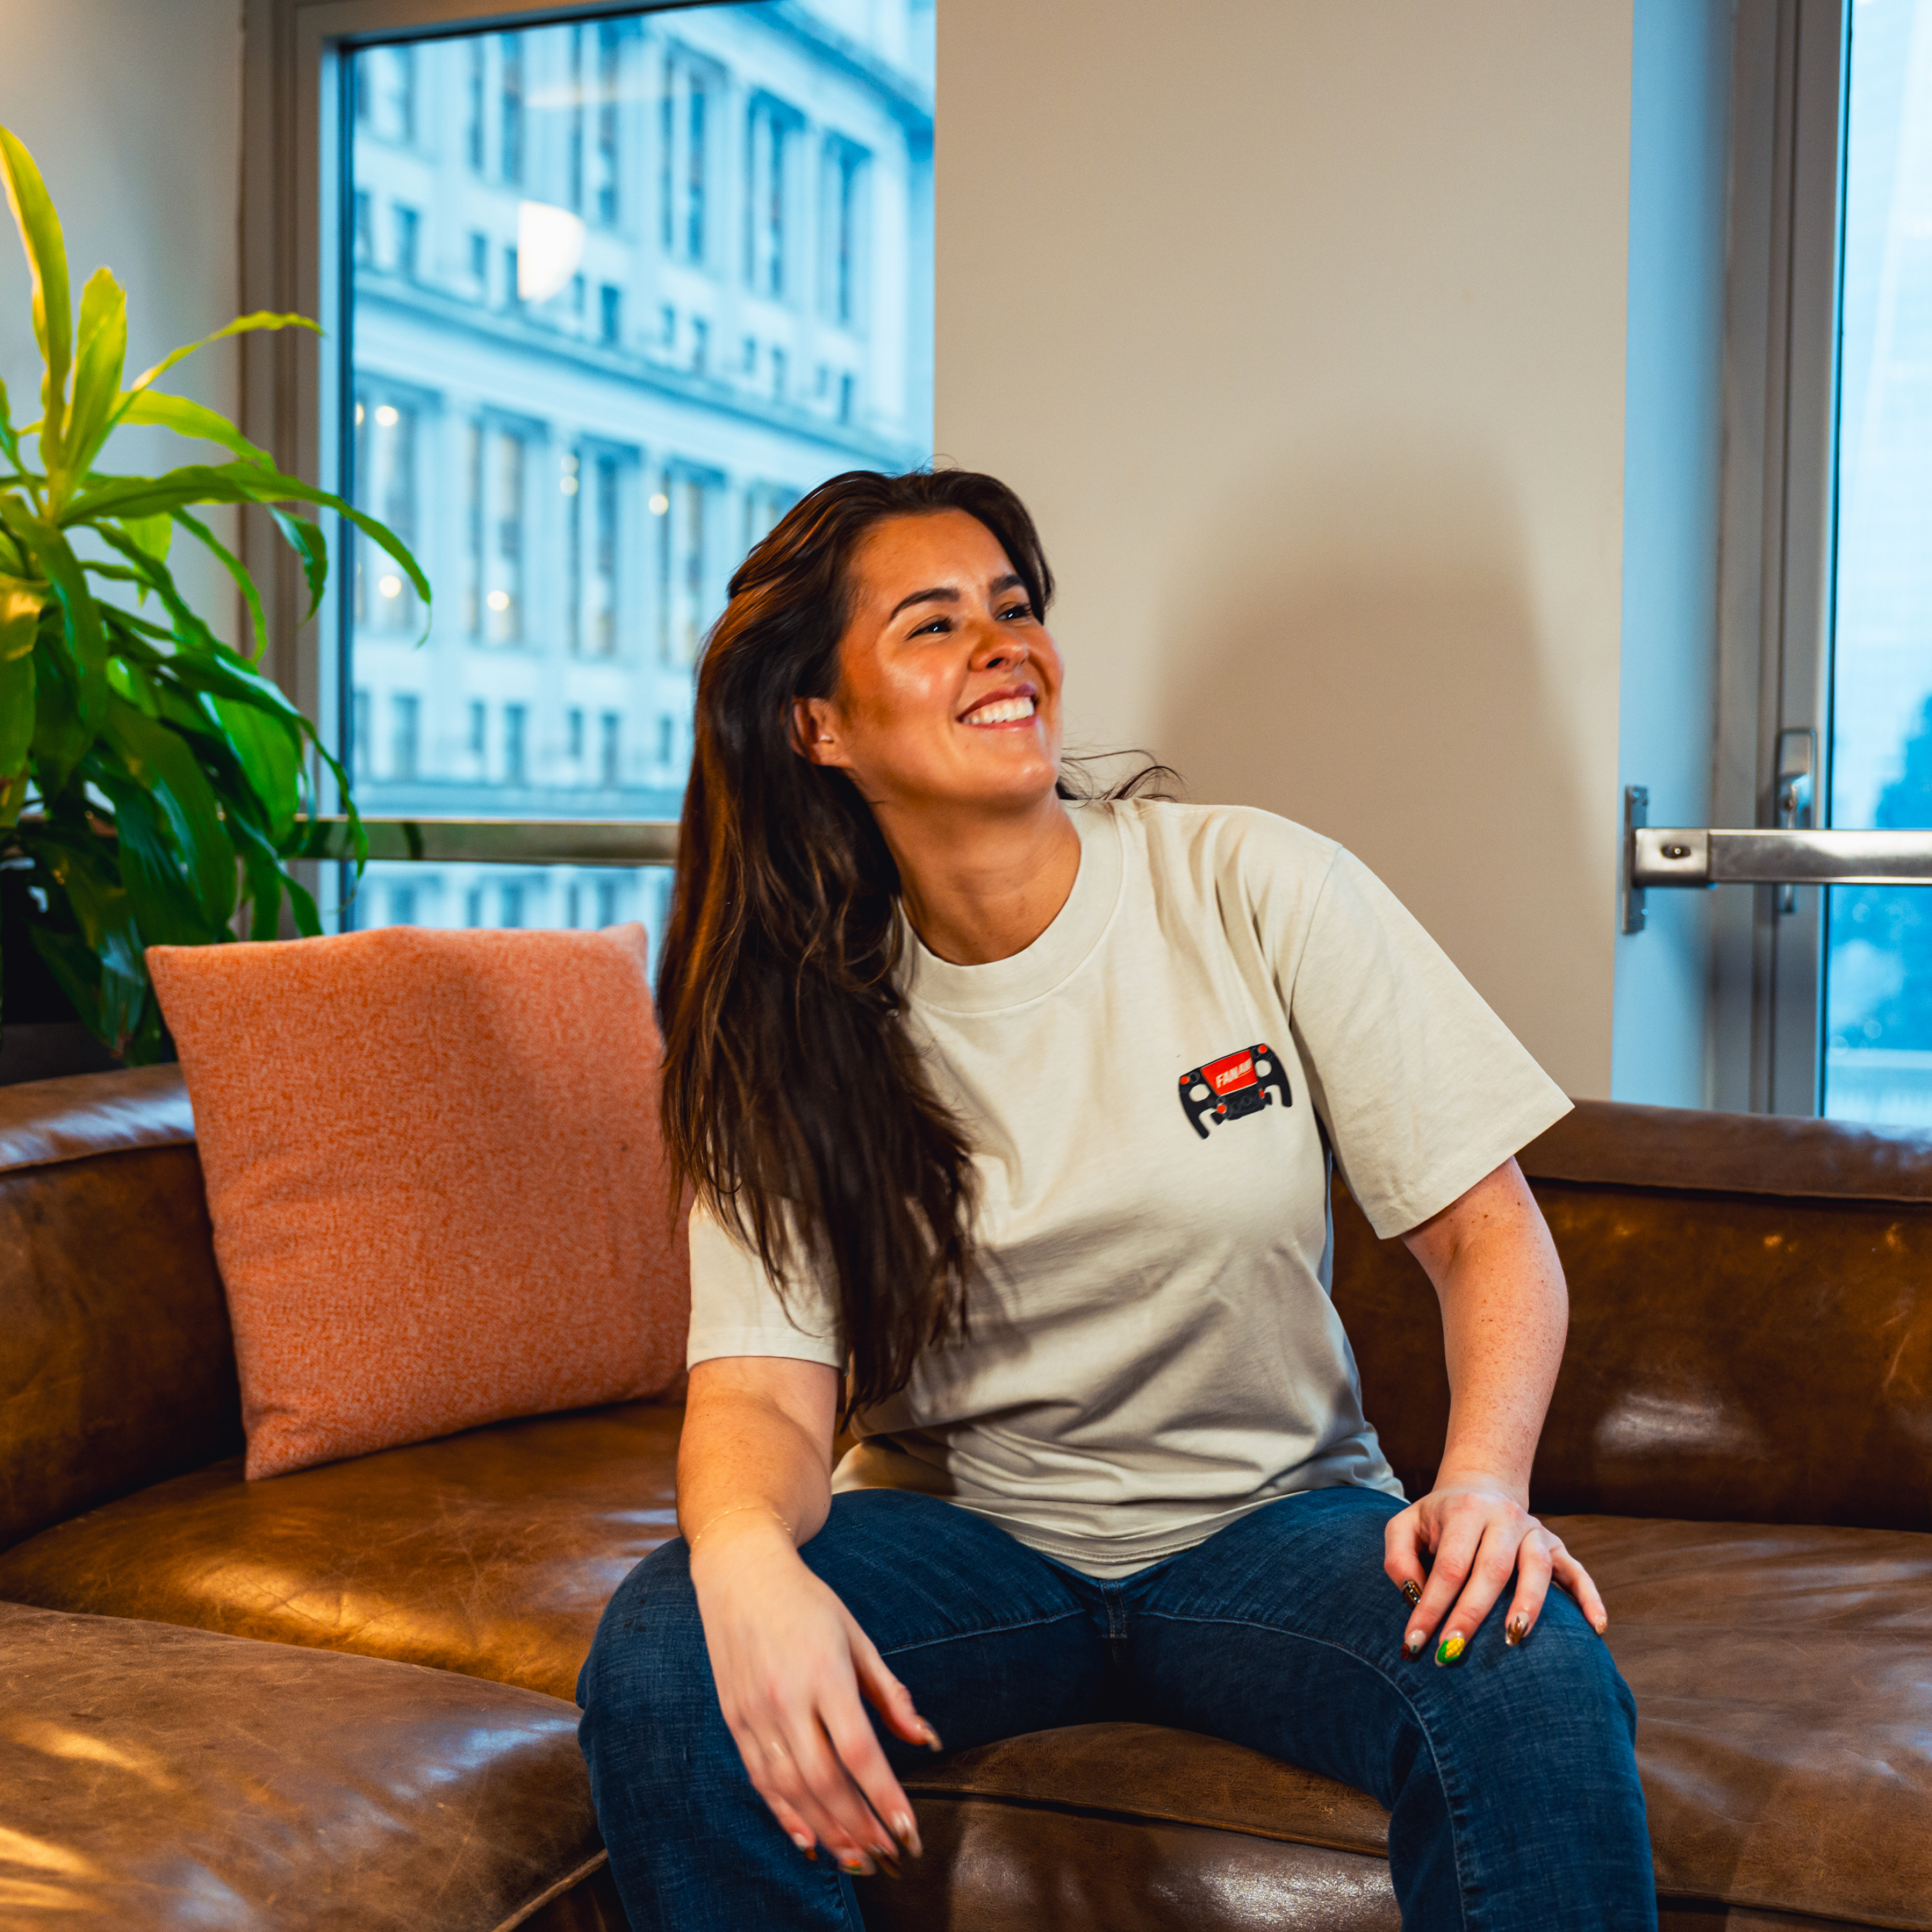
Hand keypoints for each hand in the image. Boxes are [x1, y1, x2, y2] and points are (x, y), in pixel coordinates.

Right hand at [689, 1513, 939, 1874]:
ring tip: (856, 1858)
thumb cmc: (806, 1601)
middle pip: (824, 1779)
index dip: (884, 1796)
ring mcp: (755, 1712)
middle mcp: (786, 1697)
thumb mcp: (856, 1635)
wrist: (740, 1573)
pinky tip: (808, 1839)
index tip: (908, 1829)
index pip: (858, 1750)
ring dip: (827, 1829)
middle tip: (887, 1855)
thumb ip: (889, 1692)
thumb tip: (925, 1736)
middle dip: (859, 1826)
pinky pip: (761, 1779)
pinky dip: (785, 1814)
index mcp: (824, 1671)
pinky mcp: (735, 1720)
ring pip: (791, 1788)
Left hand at [1383, 1474, 1607, 1662]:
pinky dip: (1590, 1598)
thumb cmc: (1437, 1520)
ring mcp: (1534, 1532)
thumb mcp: (1405, 1526)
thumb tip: (1414, 1597)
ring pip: (1538, 1569)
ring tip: (1512, 1639)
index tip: (1415, 1644)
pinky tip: (1595, 1627)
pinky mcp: (1557, 1546)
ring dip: (1527, 1605)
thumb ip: (1398, 1558)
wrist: (1480, 1489)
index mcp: (1465, 1511)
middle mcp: (1504, 1518)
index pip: (1449, 1567)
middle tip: (1453, 1653)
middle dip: (1472, 1615)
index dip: (1432, 1607)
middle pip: (1492, 1570)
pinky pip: (1578, 1572)